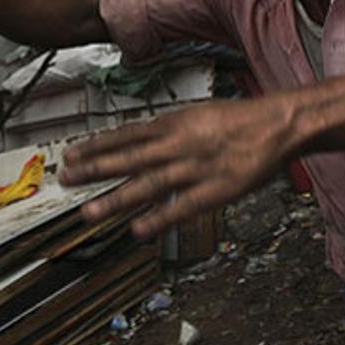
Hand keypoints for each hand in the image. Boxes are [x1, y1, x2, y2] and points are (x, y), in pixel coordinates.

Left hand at [58, 97, 298, 238]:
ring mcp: (196, 168)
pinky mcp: (216, 190)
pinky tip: (138, 230)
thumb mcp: (197, 114)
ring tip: (89, 212)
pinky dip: (159, 218)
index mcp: (174, 123)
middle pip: (129, 158)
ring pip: (149, 184)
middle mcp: (179, 144)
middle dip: (95, 170)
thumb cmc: (240, 120)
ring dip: (116, 199)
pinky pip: (183, 207)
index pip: (126, 135)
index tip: (71, 154)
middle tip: (66, 180)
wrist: (278, 125)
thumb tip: (138, 138)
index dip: (96, 146)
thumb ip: (168, 129)